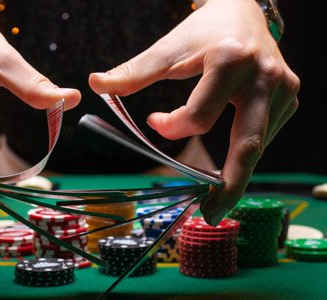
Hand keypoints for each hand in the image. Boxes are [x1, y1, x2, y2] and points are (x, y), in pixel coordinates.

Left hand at [88, 0, 298, 224]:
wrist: (245, 11)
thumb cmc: (203, 30)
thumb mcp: (169, 48)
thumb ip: (134, 72)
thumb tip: (94, 84)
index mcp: (231, 62)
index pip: (200, 117)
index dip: (172, 127)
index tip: (154, 120)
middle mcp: (264, 78)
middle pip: (247, 145)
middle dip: (230, 185)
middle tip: (210, 215)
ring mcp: (282, 90)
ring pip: (256, 144)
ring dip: (235, 171)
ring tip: (217, 197)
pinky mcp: (289, 98)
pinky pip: (264, 135)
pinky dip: (245, 152)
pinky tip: (231, 160)